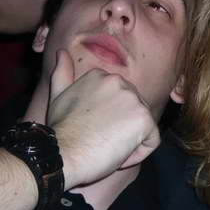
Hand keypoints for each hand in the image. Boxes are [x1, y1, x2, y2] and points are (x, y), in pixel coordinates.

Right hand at [44, 50, 159, 189]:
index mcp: (102, 75)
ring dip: (129, 142)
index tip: (92, 130)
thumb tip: (61, 52)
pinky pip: (151, 141)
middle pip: (134, 111)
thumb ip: (62, 73)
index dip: (109, 120)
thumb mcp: (58, 96)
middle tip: (99, 142)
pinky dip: (138, 154)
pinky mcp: (144, 119)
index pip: (121, 101)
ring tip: (106, 149)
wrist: (62, 153)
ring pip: (144, 126)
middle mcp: (120, 82)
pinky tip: (118, 157)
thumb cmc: (59, 130)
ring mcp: (134, 99)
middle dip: (121, 130)